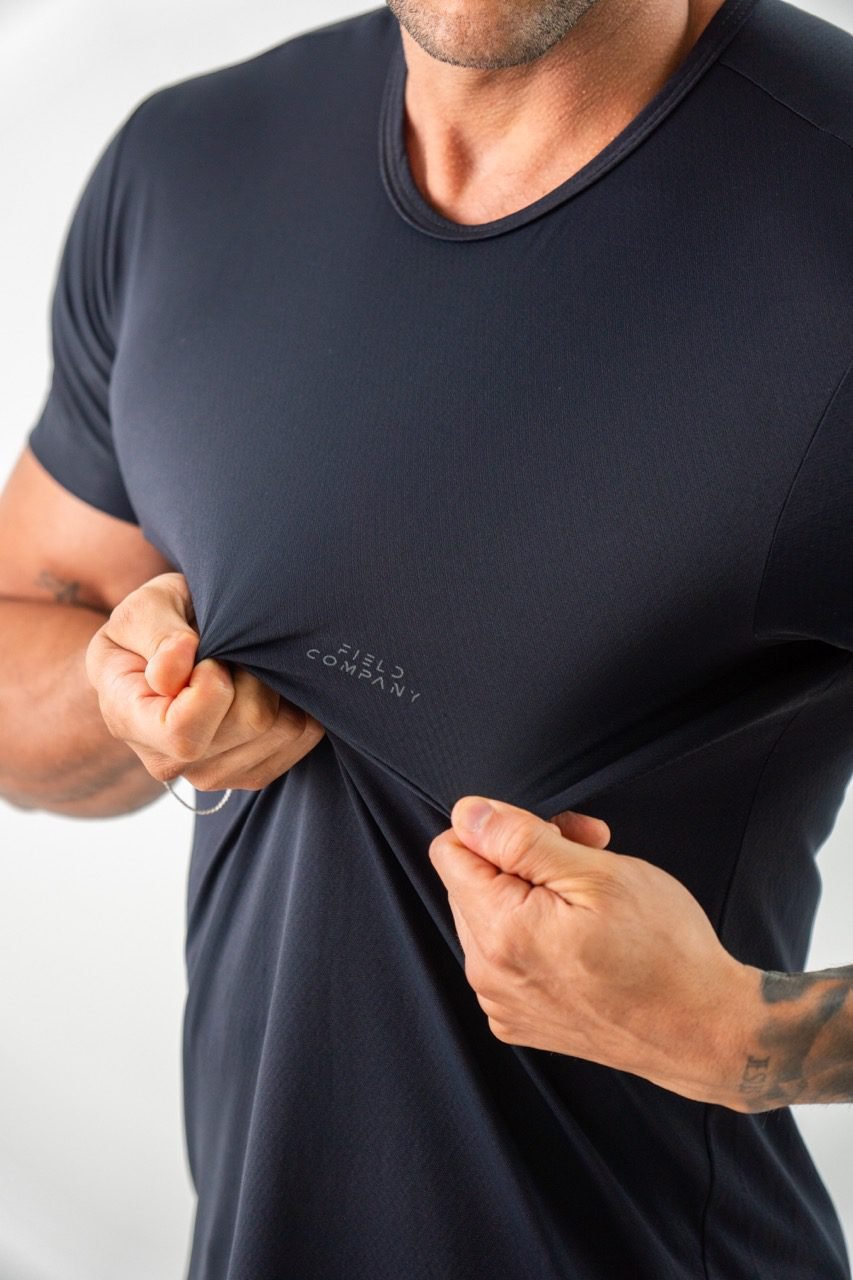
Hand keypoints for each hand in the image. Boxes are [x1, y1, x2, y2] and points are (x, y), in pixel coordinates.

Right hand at [85, 571, 325, 791]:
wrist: (166, 653)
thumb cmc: (153, 626)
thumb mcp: (145, 608)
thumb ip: (156, 633)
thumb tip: (174, 671)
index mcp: (128, 719)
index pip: (184, 732)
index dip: (211, 686)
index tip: (208, 656)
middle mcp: (167, 761)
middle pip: (249, 723)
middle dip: (250, 674)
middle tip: (230, 653)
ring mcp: (211, 775)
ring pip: (282, 729)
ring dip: (274, 686)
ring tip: (242, 668)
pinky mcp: (250, 774)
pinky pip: (302, 737)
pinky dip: (294, 703)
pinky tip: (263, 687)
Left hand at [429, 796, 755, 1108]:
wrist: (704, 1030)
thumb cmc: (666, 953)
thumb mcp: (599, 874)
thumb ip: (520, 840)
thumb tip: (466, 814)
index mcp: (500, 933)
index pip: (451, 849)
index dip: (503, 828)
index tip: (553, 836)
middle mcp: (488, 974)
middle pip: (470, 881)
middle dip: (521, 858)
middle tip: (585, 858)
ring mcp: (501, 1001)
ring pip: (488, 916)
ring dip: (531, 895)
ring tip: (591, 900)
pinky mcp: (518, 1018)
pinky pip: (504, 956)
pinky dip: (536, 935)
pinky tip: (583, 937)